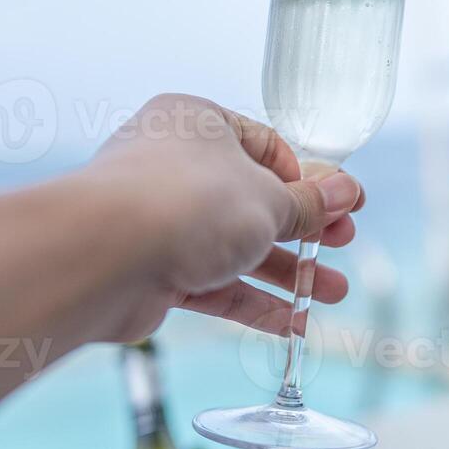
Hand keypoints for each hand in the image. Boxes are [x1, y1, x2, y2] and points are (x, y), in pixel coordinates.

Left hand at [80, 93, 364, 342]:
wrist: (102, 257)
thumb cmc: (188, 204)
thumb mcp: (268, 201)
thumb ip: (308, 204)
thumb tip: (346, 191)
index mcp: (199, 123)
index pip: (266, 146)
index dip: (309, 179)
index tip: (344, 208)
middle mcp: (174, 164)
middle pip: (253, 200)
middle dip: (303, 232)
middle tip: (342, 249)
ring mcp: (159, 219)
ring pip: (233, 245)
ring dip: (285, 272)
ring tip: (330, 296)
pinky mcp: (150, 269)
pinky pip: (210, 283)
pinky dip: (250, 302)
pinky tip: (291, 325)